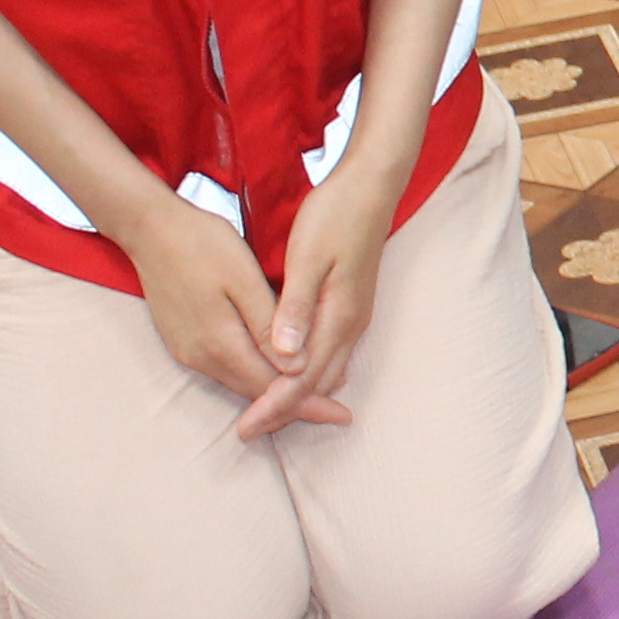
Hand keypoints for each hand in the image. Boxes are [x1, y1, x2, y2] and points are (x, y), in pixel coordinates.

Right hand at [121, 198, 342, 434]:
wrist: (149, 227)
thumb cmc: (203, 244)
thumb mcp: (243, 279)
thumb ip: (268, 327)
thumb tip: (296, 368)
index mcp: (220, 343)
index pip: (272, 388)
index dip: (309, 402)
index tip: (343, 414)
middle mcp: (200, 357)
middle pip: (256, 393)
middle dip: (297, 406)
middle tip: (336, 413)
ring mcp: (187, 350)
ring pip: (241, 382)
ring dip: (276, 391)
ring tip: (315, 396)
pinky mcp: (183, 340)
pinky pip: (227, 368)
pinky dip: (256, 374)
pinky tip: (276, 369)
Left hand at [245, 160, 397, 436]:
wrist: (372, 188)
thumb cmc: (335, 216)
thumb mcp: (309, 257)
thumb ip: (295, 308)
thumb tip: (284, 356)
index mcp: (338, 316)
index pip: (302, 378)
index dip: (273, 405)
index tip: (246, 427)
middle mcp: (350, 325)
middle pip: (316, 385)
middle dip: (284, 410)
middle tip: (249, 430)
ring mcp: (354, 317)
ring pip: (326, 373)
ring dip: (296, 395)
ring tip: (264, 410)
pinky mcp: (350, 308)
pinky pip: (330, 356)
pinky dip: (307, 375)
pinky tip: (287, 374)